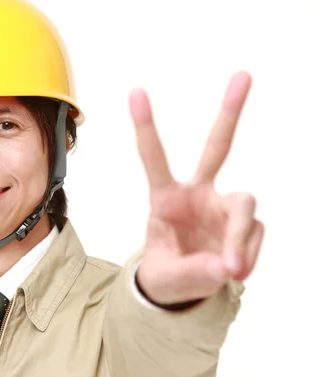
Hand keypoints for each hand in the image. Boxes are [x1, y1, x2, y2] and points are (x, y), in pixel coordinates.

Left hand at [129, 71, 264, 305]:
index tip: (136, 92)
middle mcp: (197, 194)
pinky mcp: (242, 223)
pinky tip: (235, 270)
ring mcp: (223, 206)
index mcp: (165, 199)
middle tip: (243, 74)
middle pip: (217, 148)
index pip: (154, 158)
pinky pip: (254, 235)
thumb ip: (193, 273)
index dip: (146, 127)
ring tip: (231, 270)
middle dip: (229, 113)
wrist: (183, 288)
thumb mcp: (168, 279)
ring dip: (240, 239)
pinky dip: (248, 254)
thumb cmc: (165, 275)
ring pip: (245, 207)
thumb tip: (226, 266)